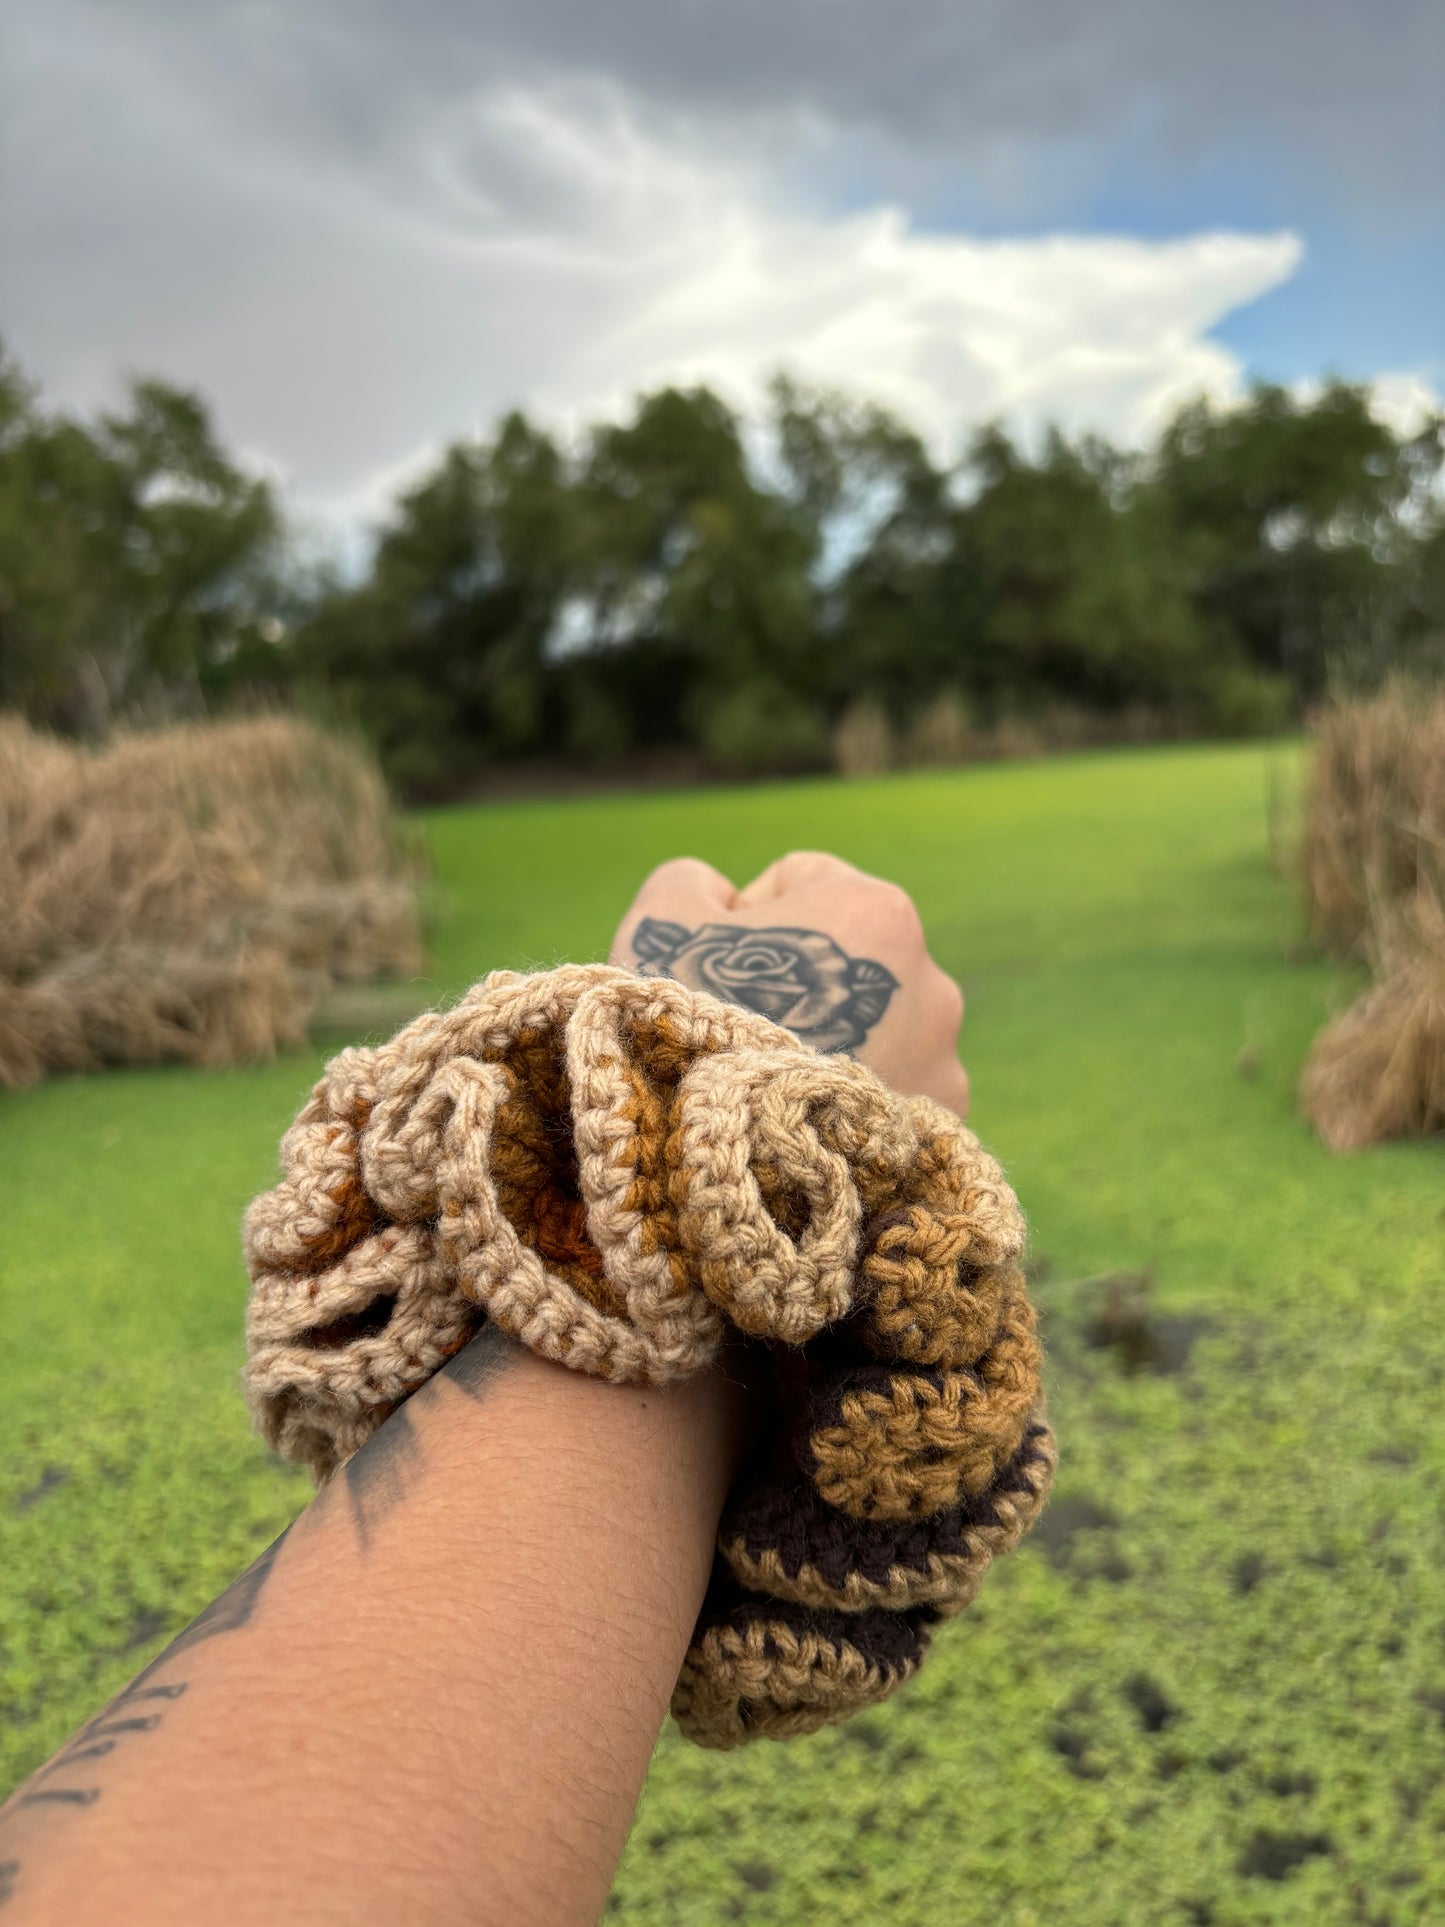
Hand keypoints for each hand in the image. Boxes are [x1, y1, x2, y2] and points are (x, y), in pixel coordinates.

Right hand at [609, 851, 968, 1114]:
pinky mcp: (939, 1128)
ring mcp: (944, 1059)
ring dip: (828, 1043)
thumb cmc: (696, 1029)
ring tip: (769, 1090)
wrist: (734, 1166)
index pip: (801, 883)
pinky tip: (801, 1128)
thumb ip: (694, 883)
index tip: (714, 972)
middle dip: (795, 987)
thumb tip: (720, 897)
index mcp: (874, 910)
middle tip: (738, 1034)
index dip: (744, 920)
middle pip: (843, 962)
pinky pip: (887, 1091)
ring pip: (873, 1029)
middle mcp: (930, 979)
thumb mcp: (662, 922)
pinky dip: (848, 1103)